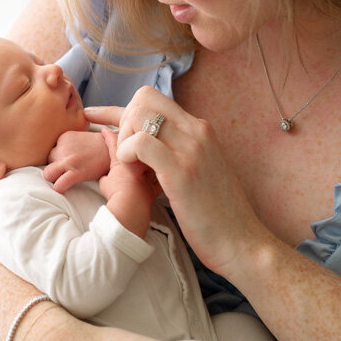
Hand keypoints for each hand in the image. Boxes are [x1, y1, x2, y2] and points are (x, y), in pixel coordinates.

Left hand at [45, 129, 111, 192]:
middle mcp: (63, 147)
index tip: (68, 162)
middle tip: (67, 172)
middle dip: (55, 167)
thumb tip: (59, 158)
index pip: (51, 152)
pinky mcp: (76, 172)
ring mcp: (69, 160)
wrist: (117, 151)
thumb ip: (68, 145)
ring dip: (55, 178)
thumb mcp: (81, 138)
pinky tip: (67, 187)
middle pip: (47, 161)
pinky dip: (60, 188)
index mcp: (64, 137)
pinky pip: (58, 185)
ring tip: (67, 179)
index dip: (58, 159)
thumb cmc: (101, 147)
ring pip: (48, 174)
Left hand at [84, 89, 268, 278]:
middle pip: (144, 97)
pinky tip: (132, 171)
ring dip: (124, 138)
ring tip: (131, 167)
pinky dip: (127, 152)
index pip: (153, 100)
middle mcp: (197, 131)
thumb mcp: (200, 172)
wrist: (242, 242)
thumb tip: (148, 146)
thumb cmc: (217, 214)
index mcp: (200, 130)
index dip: (120, 110)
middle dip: (123, 121)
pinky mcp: (182, 171)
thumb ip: (178, 153)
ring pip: (140, 115)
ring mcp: (191, 149)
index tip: (98, 120)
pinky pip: (142, 143)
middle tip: (124, 154)